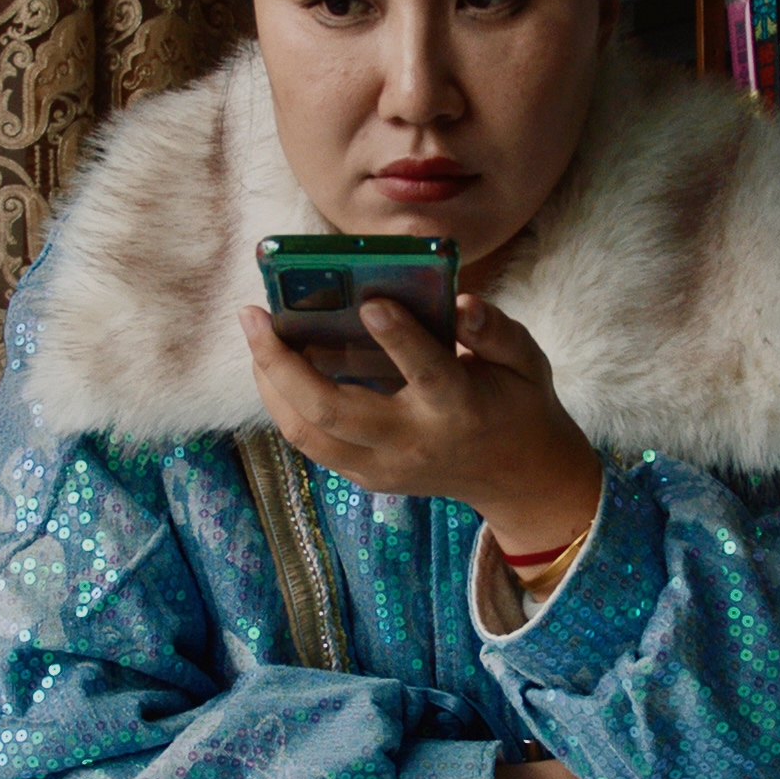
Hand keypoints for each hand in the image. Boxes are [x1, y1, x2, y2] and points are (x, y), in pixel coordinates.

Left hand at [237, 293, 602, 555]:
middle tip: (253, 314)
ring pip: (307, 432)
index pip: (425, 371)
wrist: (517, 477)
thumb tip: (462, 303)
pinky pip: (311, 442)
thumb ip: (495, 331)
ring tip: (255, 335)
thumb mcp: (526, 361)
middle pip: (333, 411)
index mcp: (459, 408)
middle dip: (284, 363)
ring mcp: (384, 467)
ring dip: (270, 384)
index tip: (371, 301)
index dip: (399, 337)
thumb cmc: (518, 402)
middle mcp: (413, 442)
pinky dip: (284, 403)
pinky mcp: (367, 477)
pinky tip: (273, 366)